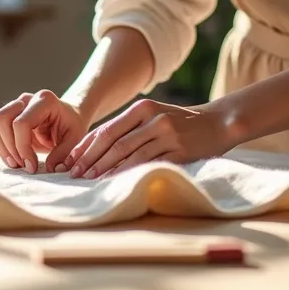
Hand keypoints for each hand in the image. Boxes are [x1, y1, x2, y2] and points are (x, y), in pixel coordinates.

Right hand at [0, 90, 89, 173]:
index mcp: (45, 100)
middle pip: (2, 119)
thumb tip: (50, 168)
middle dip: (9, 147)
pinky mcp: (8, 115)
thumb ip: (64, 154)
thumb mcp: (75, 140)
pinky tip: (12, 158)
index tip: (32, 166)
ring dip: (2, 148)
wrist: (69, 117)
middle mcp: (26, 99)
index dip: (22, 147)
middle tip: (22, 166)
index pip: (21, 123)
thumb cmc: (72, 126)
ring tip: (17, 164)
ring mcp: (15, 105)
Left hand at [65, 99, 233, 178]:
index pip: (106, 129)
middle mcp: (152, 118)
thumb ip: (130, 128)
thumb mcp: (154, 116)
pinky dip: (130, 173)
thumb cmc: (181, 123)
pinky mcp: (179, 151)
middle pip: (114, 141)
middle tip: (74, 174)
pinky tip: (117, 181)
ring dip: (106, 168)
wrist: (219, 122)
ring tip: (90, 180)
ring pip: (129, 153)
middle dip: (91, 159)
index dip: (86, 146)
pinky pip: (149, 163)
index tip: (70, 160)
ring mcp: (167, 134)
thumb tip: (97, 147)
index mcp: (142, 108)